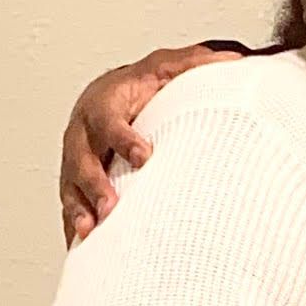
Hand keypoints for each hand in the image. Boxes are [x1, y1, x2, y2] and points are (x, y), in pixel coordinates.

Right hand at [59, 43, 242, 243]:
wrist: (105, 94)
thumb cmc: (137, 86)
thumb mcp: (164, 68)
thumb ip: (194, 65)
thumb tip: (237, 59)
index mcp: (103, 105)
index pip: (109, 122)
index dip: (123, 139)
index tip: (145, 156)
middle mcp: (82, 133)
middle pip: (81, 160)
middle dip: (94, 184)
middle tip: (111, 208)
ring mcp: (73, 160)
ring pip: (69, 186)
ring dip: (78, 209)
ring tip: (89, 232)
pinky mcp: (73, 181)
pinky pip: (69, 204)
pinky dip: (72, 225)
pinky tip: (81, 245)